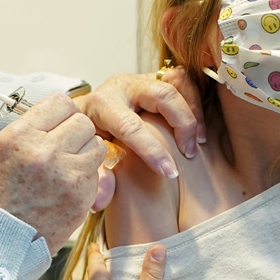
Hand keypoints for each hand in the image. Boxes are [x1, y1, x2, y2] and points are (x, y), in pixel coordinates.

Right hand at [0, 94, 106, 254]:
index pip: (60, 102)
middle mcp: (44, 152)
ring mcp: (66, 176)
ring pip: (96, 146)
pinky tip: (65, 188)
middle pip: (83, 122)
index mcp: (19, 136)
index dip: (62, 113)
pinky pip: (97, 174)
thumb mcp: (0, 153)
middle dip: (76, 133)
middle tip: (64, 147)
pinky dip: (86, 178)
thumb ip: (32, 133)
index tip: (58, 124)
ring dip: (85, 153)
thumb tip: (60, 118)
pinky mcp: (80, 198)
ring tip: (66, 167)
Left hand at [73, 69, 204, 209]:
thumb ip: (96, 176)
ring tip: (198, 140)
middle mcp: (121, 86)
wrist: (81, 114)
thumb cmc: (86, 138)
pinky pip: (182, 80)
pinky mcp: (153, 77)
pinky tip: (196, 126)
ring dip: (193, 111)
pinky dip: (195, 101)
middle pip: (162, 95)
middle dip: (182, 124)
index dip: (153, 150)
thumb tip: (102, 201)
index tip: (170, 172)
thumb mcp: (85, 155)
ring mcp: (140, 79)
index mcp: (101, 105)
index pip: (131, 127)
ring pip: (176, 82)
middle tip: (189, 153)